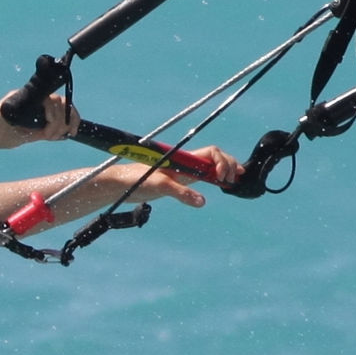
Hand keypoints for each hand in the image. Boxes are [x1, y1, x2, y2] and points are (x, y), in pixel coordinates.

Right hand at [0, 92, 78, 149]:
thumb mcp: (27, 135)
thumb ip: (42, 132)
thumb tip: (62, 133)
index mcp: (34, 103)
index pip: (61, 103)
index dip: (73, 116)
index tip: (74, 132)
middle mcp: (30, 96)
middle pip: (61, 100)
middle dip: (68, 119)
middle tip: (61, 135)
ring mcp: (23, 96)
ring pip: (54, 101)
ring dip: (58, 121)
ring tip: (48, 135)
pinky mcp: (16, 100)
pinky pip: (40, 103)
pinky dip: (49, 117)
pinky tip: (44, 130)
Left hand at [104, 145, 245, 207]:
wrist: (121, 184)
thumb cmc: (137, 180)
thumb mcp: (160, 186)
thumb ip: (181, 192)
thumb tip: (202, 201)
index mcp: (184, 158)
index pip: (211, 152)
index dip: (222, 162)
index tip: (222, 178)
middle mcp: (186, 163)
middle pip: (215, 157)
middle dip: (229, 164)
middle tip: (234, 179)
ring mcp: (184, 171)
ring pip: (211, 166)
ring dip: (225, 170)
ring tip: (234, 181)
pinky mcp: (179, 180)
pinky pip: (203, 176)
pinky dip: (215, 179)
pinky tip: (222, 185)